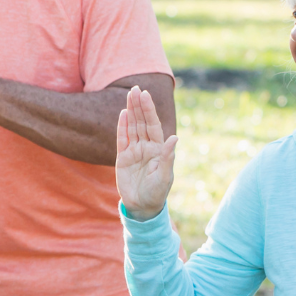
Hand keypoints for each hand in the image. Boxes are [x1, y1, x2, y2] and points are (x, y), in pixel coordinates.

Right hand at [115, 86, 177, 220]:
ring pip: (132, 127)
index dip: (149, 110)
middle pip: (142, 122)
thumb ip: (167, 157)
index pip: (153, 125)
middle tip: (135, 88)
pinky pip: (122, 139)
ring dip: (130, 111)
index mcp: (158, 149)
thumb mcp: (164, 176)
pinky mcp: (123, 158)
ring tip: (129, 95)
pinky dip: (121, 127)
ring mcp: (134, 151)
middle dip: (139, 105)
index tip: (145, 95)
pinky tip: (122, 114)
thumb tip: (174, 138)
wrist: (143, 207)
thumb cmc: (157, 193)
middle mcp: (146, 147)